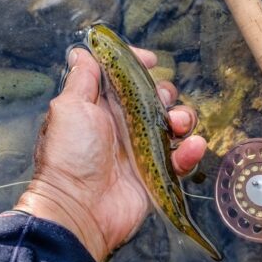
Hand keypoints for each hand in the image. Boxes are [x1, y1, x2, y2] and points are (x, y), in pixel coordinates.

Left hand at [14, 47, 205, 261]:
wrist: (79, 209)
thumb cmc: (70, 156)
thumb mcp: (69, 108)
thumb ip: (81, 79)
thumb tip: (82, 52)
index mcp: (99, 106)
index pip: (125, 77)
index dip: (139, 65)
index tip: (150, 61)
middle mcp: (122, 125)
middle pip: (155, 97)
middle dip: (165, 93)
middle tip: (161, 102)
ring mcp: (141, 150)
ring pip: (173, 124)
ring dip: (183, 118)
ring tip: (179, 125)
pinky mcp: (157, 173)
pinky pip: (182, 157)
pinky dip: (192, 150)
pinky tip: (193, 146)